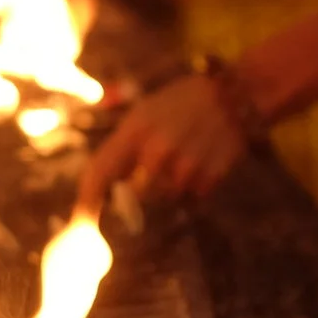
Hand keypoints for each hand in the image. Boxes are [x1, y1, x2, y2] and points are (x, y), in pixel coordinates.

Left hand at [74, 72, 256, 211]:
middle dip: (140, 190)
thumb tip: (102, 187)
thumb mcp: (144, 113)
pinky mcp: (210, 176)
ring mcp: (185, 166)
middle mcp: (157, 151)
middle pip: (136, 195)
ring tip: (184, 154)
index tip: (81, 224)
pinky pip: (193, 194)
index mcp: (135, 130)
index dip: (86, 203)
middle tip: (156, 170)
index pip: (100, 173)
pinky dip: (195, 183)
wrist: (236, 93)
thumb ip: (123, 147)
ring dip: (171, 184)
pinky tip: (202, 157)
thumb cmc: (182, 101)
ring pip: (167, 195)